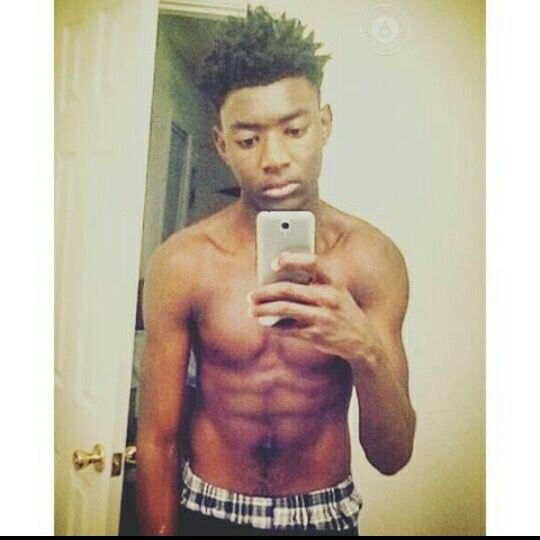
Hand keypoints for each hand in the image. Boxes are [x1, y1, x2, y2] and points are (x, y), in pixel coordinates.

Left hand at [248, 252, 382, 365]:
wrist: (363, 341)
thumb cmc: (343, 312)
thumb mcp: (337, 293)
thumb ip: (314, 284)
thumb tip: (278, 281)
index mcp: (334, 282)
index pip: (312, 263)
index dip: (292, 259)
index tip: (274, 262)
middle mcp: (328, 297)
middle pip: (288, 289)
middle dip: (265, 292)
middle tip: (252, 295)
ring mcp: (321, 316)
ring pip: (283, 309)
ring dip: (263, 309)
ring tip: (252, 310)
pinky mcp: (316, 334)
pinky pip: (287, 328)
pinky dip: (274, 326)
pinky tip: (266, 323)